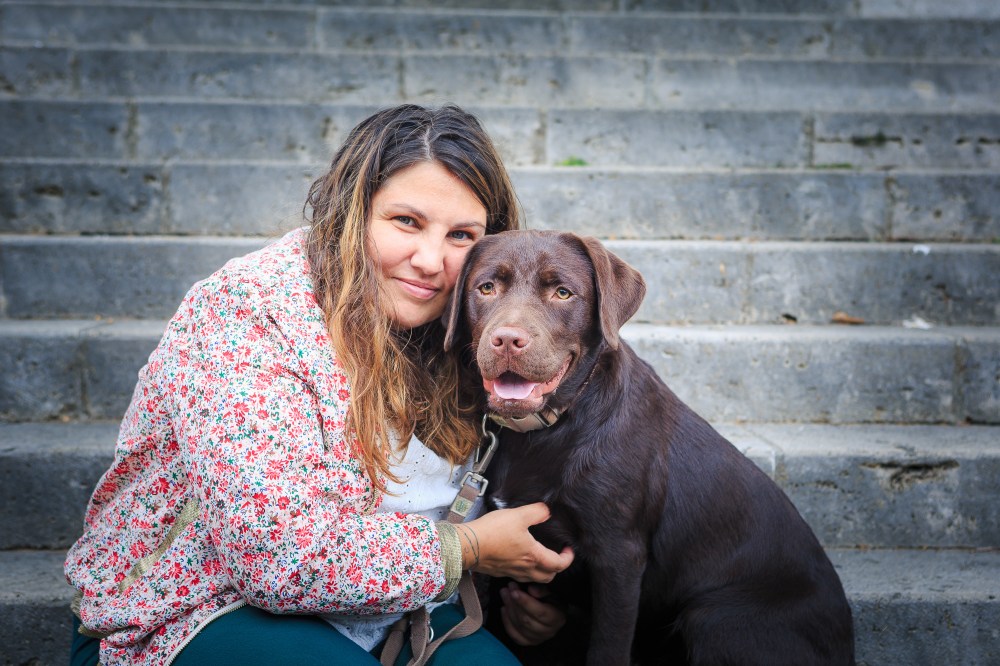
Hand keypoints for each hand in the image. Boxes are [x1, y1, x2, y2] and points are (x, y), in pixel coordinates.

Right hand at [457, 503, 573, 582]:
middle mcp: (525, 569)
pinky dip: (525, 572)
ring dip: (541, 572)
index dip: (568, 558)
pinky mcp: (500, 572)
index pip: (559, 565)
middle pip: (548, 577)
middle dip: (556, 568)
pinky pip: (519, 577)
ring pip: (533, 579)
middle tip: (556, 555)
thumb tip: (547, 511)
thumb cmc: (493, 531)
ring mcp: (511, 572)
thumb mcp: (518, 515)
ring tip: (540, 558)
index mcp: (533, 556)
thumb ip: (536, 512)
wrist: (467, 545)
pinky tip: (520, 559)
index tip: (568, 549)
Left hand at [500, 582, 566, 645]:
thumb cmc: (553, 599)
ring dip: (509, 609)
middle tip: (506, 589)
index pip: (540, 613)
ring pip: (519, 627)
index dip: (526, 602)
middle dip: (514, 603)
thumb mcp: (552, 591)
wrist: (554, 611)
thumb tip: (531, 589)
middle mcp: (548, 632)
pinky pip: (514, 635)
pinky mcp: (528, 642)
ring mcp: (538, 639)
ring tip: (504, 594)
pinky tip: (504, 608)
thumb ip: (543, 590)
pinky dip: (507, 622)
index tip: (514, 591)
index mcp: (557, 618)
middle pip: (527, 620)